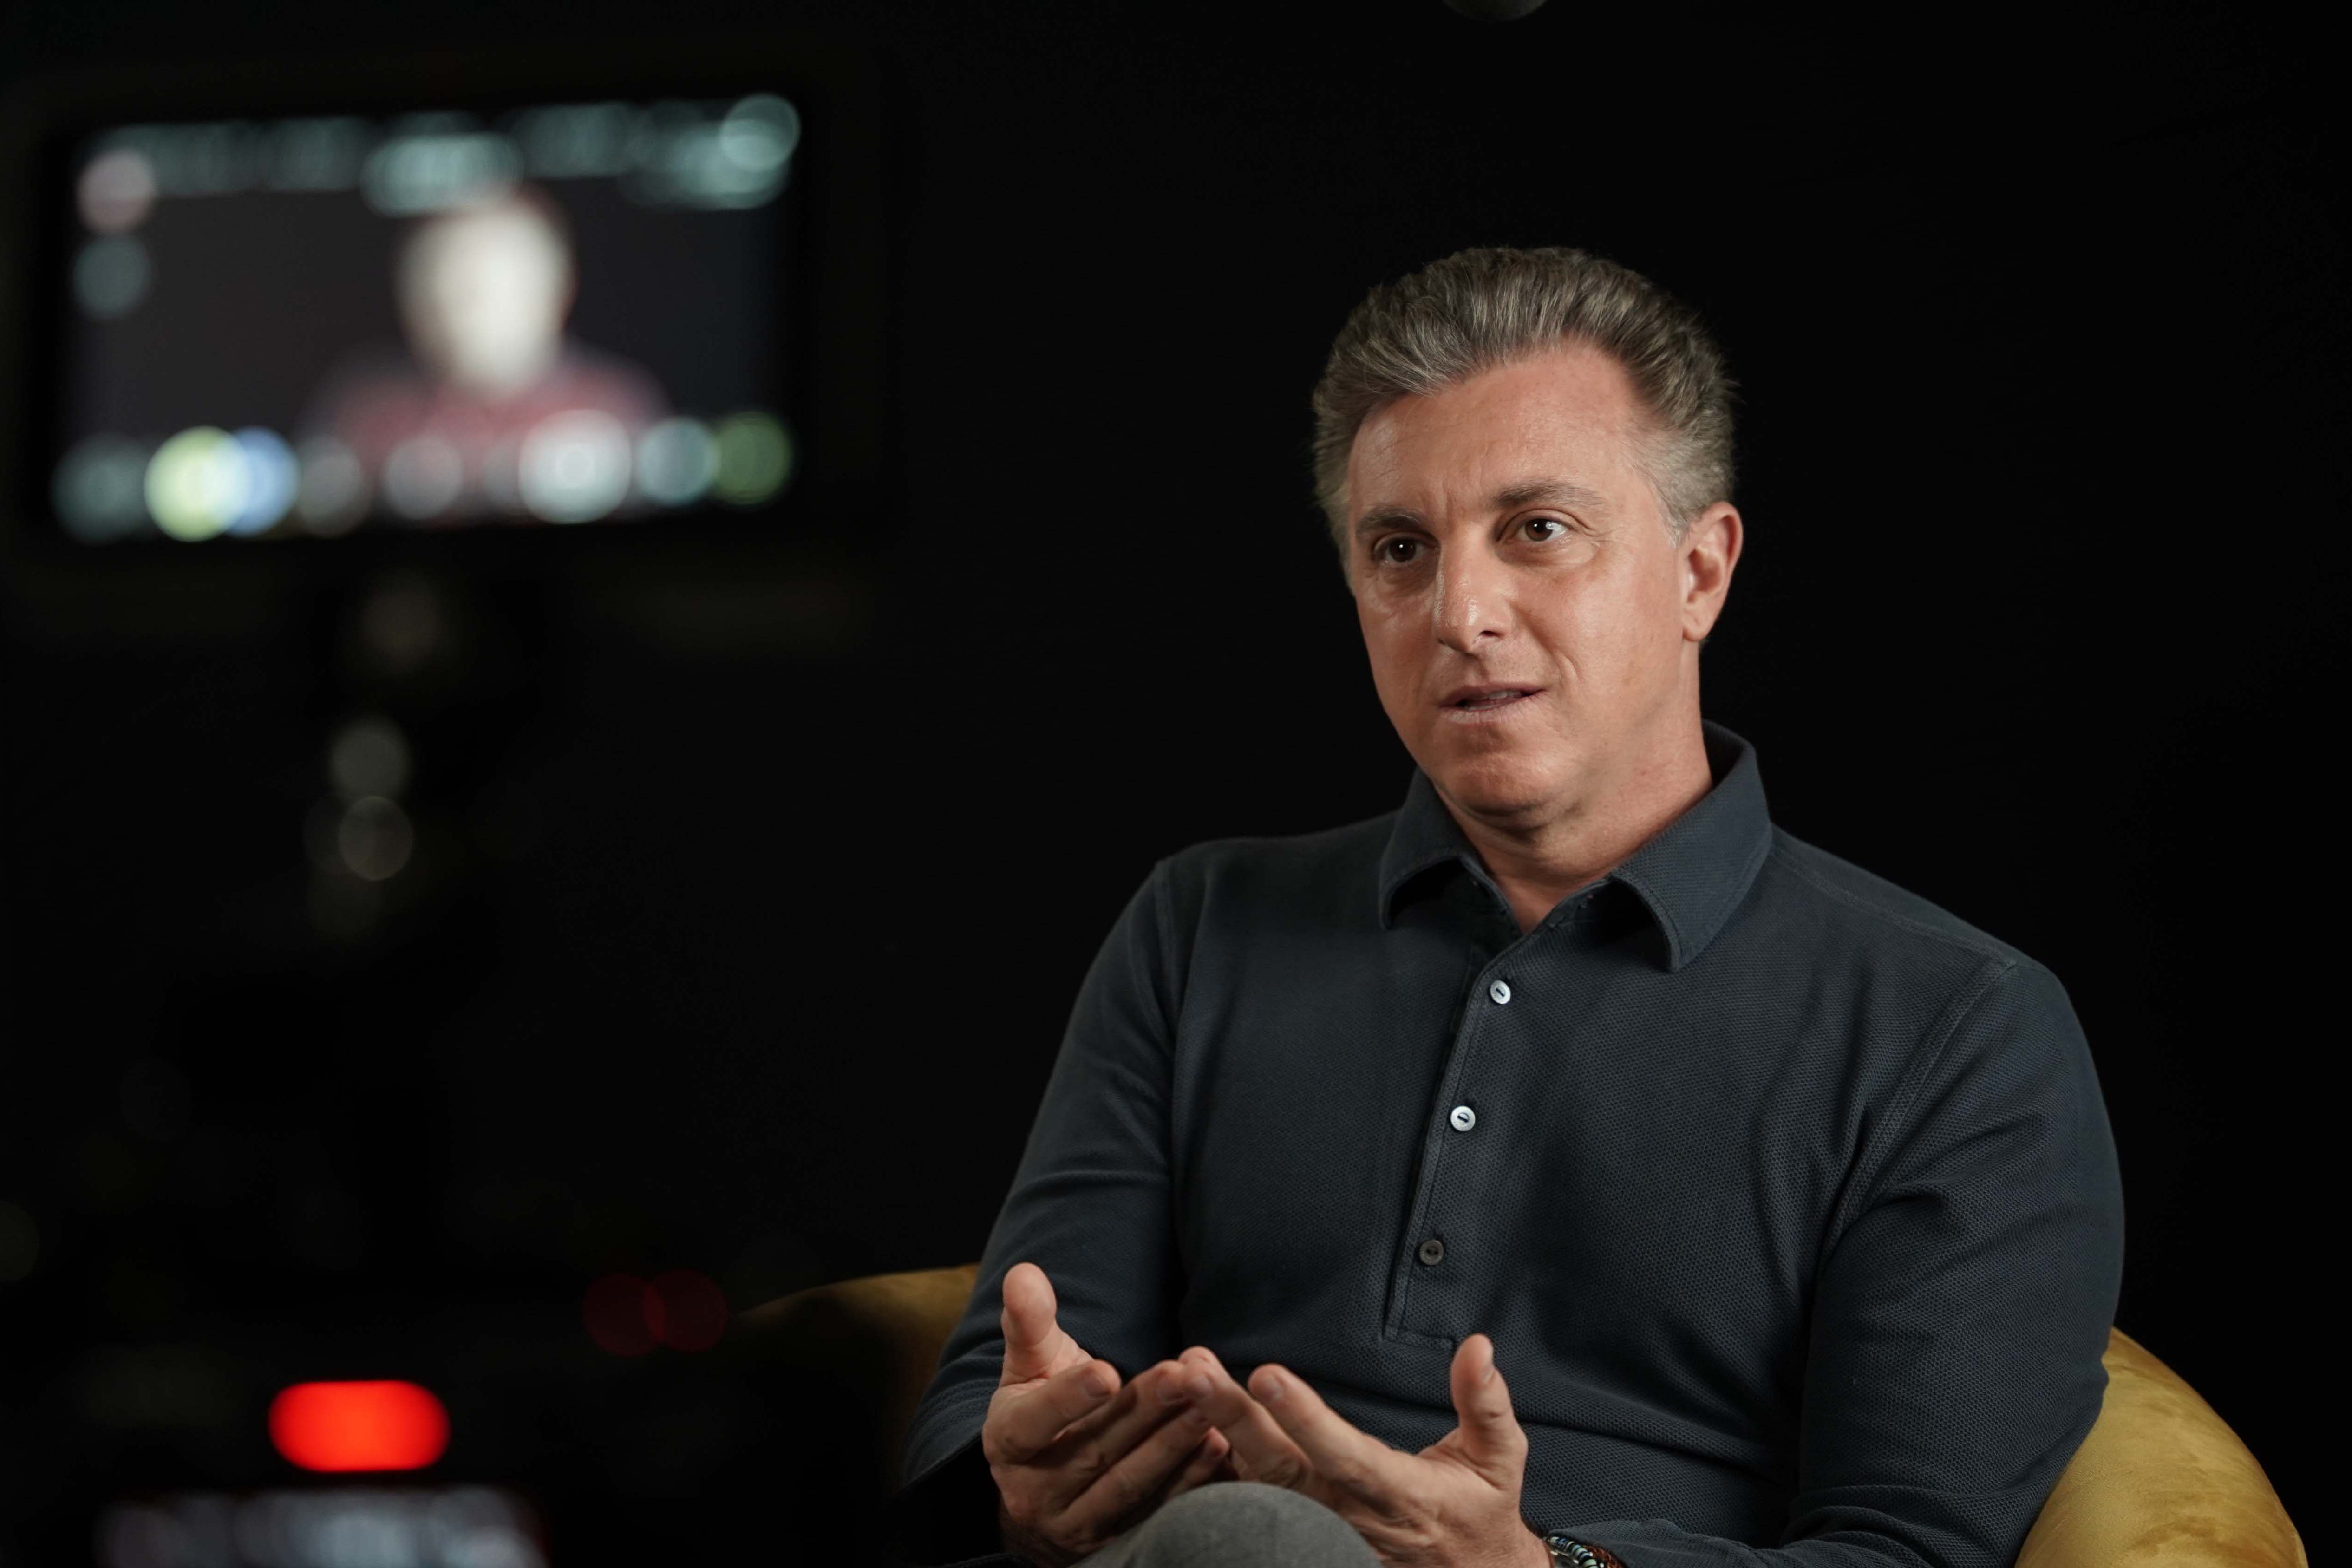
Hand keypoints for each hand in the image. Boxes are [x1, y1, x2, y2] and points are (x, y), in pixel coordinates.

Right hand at [981, 1263, 1232, 1567]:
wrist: (1045, 1482)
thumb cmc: (1041, 1405)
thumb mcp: (1029, 1364)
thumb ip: (1029, 1321)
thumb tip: (1023, 1273)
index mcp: (1008, 1442)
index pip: (1035, 1422)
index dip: (1069, 1399)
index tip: (1107, 1372)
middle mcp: (1035, 1493)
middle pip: (1095, 1450)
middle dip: (1144, 1411)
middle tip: (1185, 1375)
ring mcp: (1075, 1522)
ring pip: (1128, 1483)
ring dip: (1173, 1444)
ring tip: (1211, 1406)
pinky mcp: (1112, 1540)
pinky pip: (1155, 1512)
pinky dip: (1188, 1481)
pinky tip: (1219, 1447)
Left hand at [1180, 1333, 1549, 1567]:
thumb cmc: (1482, 1509)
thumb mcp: (1499, 1458)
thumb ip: (1485, 1404)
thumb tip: (1477, 1345)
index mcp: (1402, 1493)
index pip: (1345, 1453)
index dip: (1305, 1417)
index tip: (1266, 1373)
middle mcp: (1353, 1517)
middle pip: (1283, 1469)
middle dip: (1235, 1417)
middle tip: (1195, 1369)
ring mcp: (1323, 1533)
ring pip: (1258, 1485)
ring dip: (1218, 1431)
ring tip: (1183, 1379)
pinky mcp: (1304, 1539)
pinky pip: (1252, 1507)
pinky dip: (1216, 1470)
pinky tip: (1182, 1426)